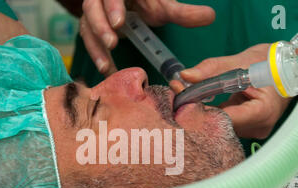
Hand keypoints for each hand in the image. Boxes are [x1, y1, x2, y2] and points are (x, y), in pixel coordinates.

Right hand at [79, 0, 214, 75]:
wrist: (126, 7)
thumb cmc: (145, 3)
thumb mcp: (162, 6)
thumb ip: (182, 13)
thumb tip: (210, 16)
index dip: (112, 7)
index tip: (120, 23)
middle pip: (92, 7)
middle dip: (100, 25)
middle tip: (112, 41)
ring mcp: (93, 13)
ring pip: (86, 26)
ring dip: (95, 45)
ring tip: (106, 65)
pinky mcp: (89, 29)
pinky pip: (88, 41)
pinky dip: (96, 56)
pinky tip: (107, 71)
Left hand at [172, 44, 291, 138]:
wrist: (292, 67)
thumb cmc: (271, 62)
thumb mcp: (241, 61)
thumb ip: (211, 69)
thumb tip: (184, 76)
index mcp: (261, 112)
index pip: (222, 119)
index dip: (198, 111)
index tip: (179, 100)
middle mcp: (258, 128)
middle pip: (219, 127)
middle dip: (195, 111)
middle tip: (175, 95)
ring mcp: (254, 132)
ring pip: (220, 128)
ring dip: (201, 113)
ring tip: (183, 98)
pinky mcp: (249, 130)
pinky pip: (225, 125)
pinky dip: (211, 114)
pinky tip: (198, 105)